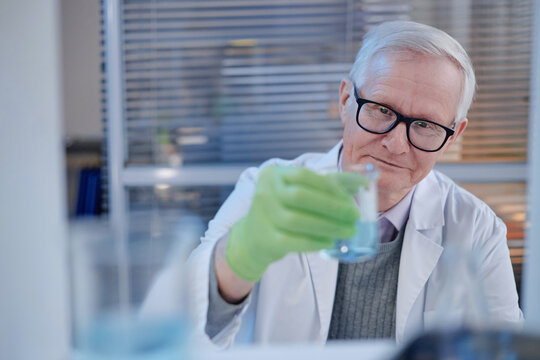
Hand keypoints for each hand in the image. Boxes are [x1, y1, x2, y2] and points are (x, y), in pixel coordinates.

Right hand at [225, 165, 364, 281]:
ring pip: (297, 220)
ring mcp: (262, 216)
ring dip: (328, 226)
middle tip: (354, 217)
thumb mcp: (302, 191)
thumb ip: (332, 184)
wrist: (253, 236)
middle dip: (332, 207)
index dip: (330, 187)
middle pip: (300, 196)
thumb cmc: (285, 209)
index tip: (353, 199)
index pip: (305, 176)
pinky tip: (329, 242)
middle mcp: (264, 192)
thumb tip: (364, 184)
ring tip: (347, 231)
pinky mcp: (265, 239)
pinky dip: (315, 242)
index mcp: (275, 174)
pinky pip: (293, 241)